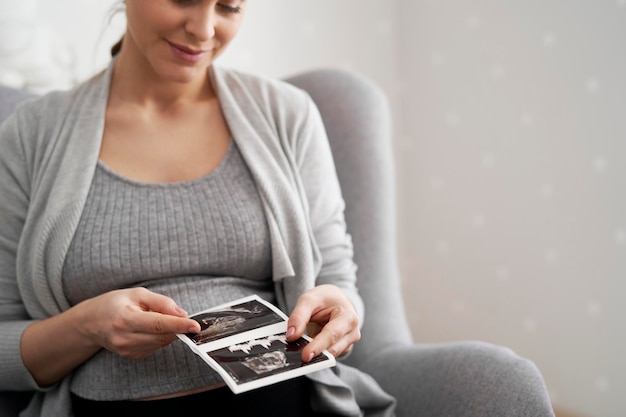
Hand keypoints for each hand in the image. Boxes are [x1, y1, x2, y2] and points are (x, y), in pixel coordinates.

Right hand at [81, 287, 199, 359]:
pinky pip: (155, 347)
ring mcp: (127, 350)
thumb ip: (162, 302)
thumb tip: (182, 314)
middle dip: (178, 327)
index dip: (179, 325)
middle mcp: (125, 338)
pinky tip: (149, 329)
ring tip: (155, 318)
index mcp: (125, 319)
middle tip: (182, 318)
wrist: (91, 322)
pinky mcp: (132, 356)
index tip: (195, 326)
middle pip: (162, 336)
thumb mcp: (138, 294)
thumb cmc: (115, 304)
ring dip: (168, 332)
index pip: (158, 324)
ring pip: (161, 343)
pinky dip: (160, 337)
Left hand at [286, 285, 360, 361]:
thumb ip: (299, 316)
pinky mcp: (342, 350)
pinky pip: (328, 356)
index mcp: (348, 317)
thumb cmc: (325, 299)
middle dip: (315, 353)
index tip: (305, 355)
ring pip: (330, 355)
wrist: (335, 300)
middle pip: (333, 349)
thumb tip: (291, 335)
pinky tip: (309, 347)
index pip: (332, 334)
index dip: (317, 346)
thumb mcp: (309, 299)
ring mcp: (348, 343)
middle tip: (298, 355)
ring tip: (302, 347)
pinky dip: (317, 353)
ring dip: (316, 354)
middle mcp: (352, 332)